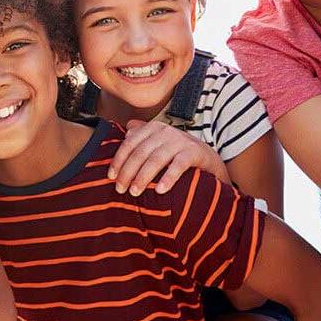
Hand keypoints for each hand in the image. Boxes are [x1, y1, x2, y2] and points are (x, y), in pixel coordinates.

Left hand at [109, 120, 230, 195]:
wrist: (208, 157)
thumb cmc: (176, 152)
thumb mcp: (157, 142)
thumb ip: (142, 135)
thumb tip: (125, 132)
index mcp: (152, 128)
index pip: (130, 143)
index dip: (119, 160)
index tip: (111, 176)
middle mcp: (164, 131)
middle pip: (140, 153)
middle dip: (128, 172)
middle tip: (121, 190)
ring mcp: (180, 141)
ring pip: (155, 159)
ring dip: (143, 177)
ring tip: (134, 192)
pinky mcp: (194, 152)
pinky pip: (178, 166)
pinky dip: (168, 178)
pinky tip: (160, 191)